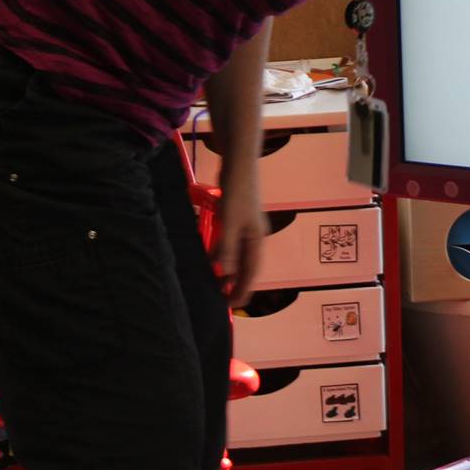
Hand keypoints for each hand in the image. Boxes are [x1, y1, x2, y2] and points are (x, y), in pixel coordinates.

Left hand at [210, 186, 268, 303]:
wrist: (239, 164)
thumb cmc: (236, 193)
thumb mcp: (230, 222)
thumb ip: (227, 248)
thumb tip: (225, 274)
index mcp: (256, 239)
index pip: (252, 271)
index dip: (244, 289)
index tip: (233, 305)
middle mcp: (254, 236)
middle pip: (247, 265)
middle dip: (237, 283)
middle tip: (223, 300)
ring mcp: (246, 226)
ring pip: (238, 255)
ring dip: (229, 270)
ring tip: (217, 284)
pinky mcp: (236, 218)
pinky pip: (231, 244)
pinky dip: (224, 254)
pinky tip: (213, 258)